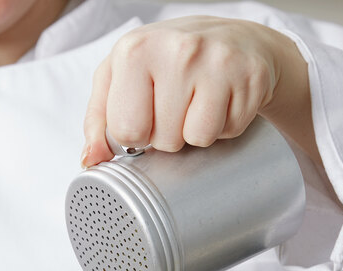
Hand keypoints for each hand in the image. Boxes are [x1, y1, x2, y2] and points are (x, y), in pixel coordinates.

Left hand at [81, 16, 320, 166]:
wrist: (234, 39)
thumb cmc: (170, 62)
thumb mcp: (123, 78)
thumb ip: (99, 121)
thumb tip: (91, 160)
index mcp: (135, 50)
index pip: (126, 131)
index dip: (136, 135)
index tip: (146, 114)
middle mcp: (177, 50)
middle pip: (164, 140)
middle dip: (168, 135)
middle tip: (177, 107)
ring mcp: (217, 62)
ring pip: (197, 139)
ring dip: (197, 133)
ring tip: (199, 105)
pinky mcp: (250, 76)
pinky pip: (228, 131)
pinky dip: (225, 126)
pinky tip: (222, 102)